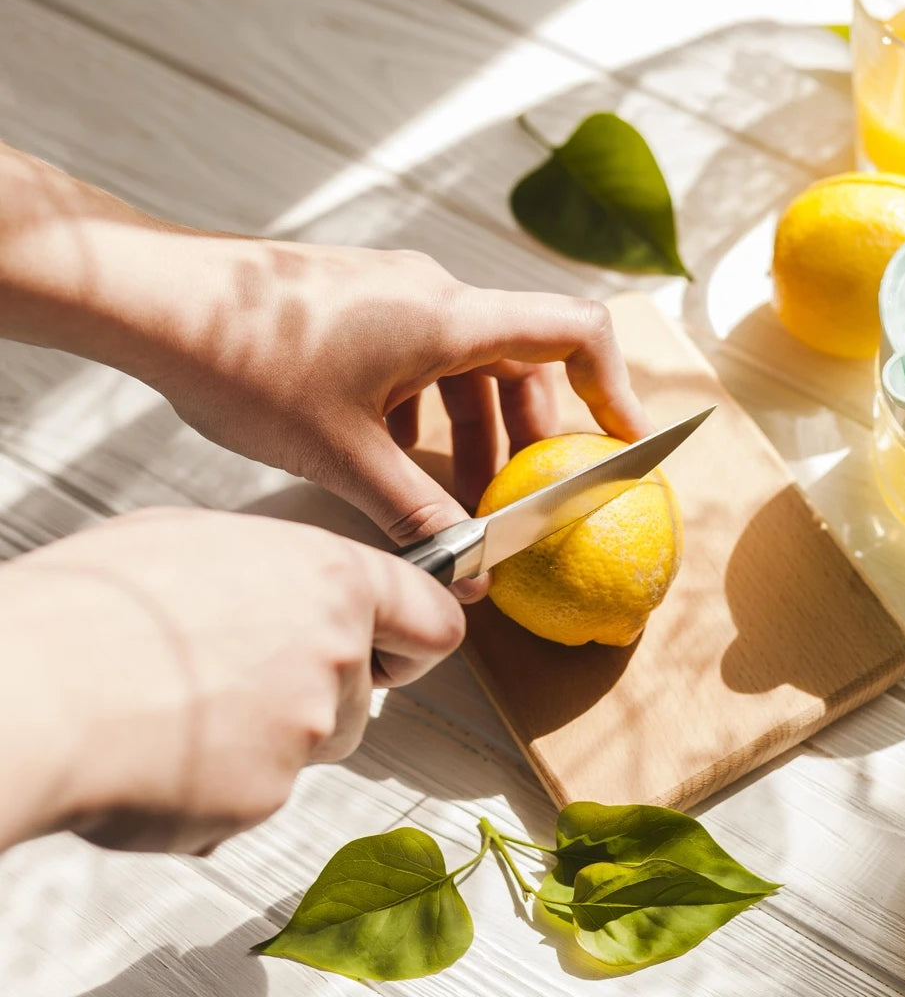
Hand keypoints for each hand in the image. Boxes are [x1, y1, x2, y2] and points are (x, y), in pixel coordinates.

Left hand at [0, 143, 649, 599]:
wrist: (154, 298)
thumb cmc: (246, 364)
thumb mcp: (342, 455)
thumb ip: (416, 513)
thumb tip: (468, 571)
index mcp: (450, 317)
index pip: (574, 333)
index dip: (613, 388)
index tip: (621, 445)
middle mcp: (435, 295)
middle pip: (523, 360)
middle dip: (530, 437)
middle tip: (520, 501)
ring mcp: (395, 294)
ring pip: (470, 364)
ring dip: (476, 430)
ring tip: (453, 497)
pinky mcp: (360, 303)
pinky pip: (424, 356)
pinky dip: (430, 410)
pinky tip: (390, 459)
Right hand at [0, 508, 463, 854]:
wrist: (33, 688)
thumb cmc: (96, 605)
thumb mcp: (196, 540)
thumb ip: (272, 571)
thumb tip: (276, 587)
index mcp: (331, 581)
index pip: (431, 618)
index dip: (414, 641)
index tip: (398, 651)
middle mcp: (336, 657)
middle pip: (362, 696)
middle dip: (314, 698)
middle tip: (230, 680)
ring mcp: (306, 732)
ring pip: (307, 748)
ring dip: (262, 742)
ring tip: (175, 707)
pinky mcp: (264, 798)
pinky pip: (250, 799)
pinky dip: (210, 787)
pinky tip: (155, 750)